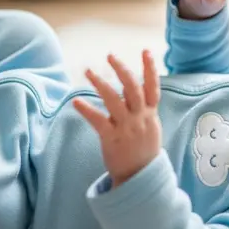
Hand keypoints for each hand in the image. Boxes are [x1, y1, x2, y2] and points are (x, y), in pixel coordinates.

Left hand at [73, 50, 161, 188]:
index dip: (150, 68)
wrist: (139, 178)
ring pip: (114, 100)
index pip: (153, 87)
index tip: (145, 51)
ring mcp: (126, 128)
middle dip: (122, 69)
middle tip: (110, 56)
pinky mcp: (112, 138)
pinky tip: (75, 102)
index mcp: (150, 114)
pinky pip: (98, 120)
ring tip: (88, 71)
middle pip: (132, 88)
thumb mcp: (150, 128)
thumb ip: (143, 109)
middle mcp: (140, 118)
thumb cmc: (143, 150)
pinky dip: (86, 110)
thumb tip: (134, 89)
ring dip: (100, 83)